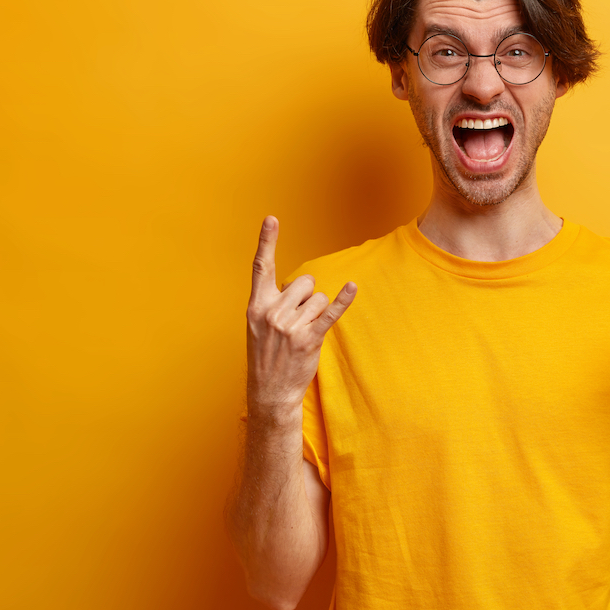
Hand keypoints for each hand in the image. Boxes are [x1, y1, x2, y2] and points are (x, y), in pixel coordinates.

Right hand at [246, 216, 355, 422]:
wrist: (269, 391)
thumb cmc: (267, 355)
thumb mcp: (258, 325)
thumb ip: (273, 301)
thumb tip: (298, 284)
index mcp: (256, 305)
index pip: (261, 267)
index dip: (267, 241)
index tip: (271, 218)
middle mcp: (272, 312)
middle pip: (304, 281)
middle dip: (306, 296)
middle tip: (295, 321)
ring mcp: (290, 326)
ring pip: (319, 297)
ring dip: (317, 312)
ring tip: (302, 333)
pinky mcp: (309, 339)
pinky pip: (330, 313)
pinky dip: (343, 300)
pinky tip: (352, 287)